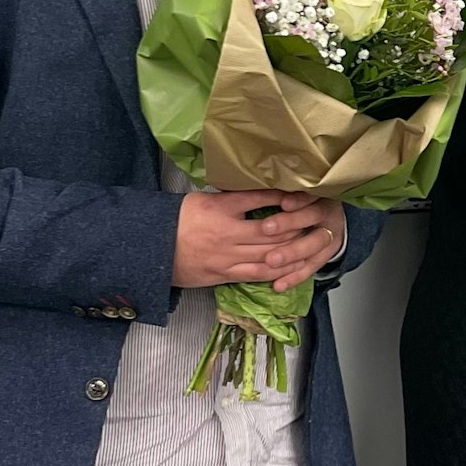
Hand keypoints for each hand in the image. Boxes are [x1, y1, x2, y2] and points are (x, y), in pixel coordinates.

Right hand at [173, 191, 344, 290]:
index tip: (301, 193)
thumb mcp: (202, 200)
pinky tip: (290, 268)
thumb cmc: (176, 220)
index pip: (259, 198)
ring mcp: (227, 256)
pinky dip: (276, 272)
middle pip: (271, 230)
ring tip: (309, 245)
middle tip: (314, 222)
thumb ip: (230, 199)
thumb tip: (258, 191)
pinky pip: (256, 274)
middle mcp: (227, 232)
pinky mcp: (224, 274)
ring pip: (268, 254)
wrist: (150, 249)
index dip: (283, 196)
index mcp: (220, 208)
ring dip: (292, 251)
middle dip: (295, 227)